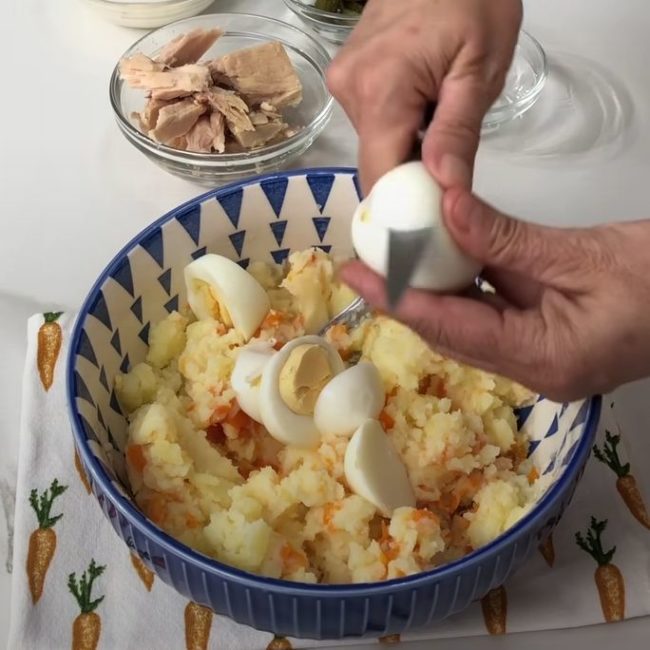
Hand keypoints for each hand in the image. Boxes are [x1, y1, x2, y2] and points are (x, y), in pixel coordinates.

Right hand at [326, 0, 522, 192]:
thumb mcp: (480, 68)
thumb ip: (458, 133)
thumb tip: (445, 190)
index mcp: (381, 92)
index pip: (380, 177)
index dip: (403, 211)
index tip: (431, 229)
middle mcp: (350, 92)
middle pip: (376, 164)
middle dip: (411, 182)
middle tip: (451, 180)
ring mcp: (344, 83)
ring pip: (375, 146)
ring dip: (407, 153)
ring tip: (440, 128)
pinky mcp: (348, 78)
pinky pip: (373, 124)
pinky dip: (399, 132)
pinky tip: (424, 112)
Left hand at [341, 190, 649, 400]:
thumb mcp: (582, 253)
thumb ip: (506, 238)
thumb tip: (445, 209)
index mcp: (544, 360)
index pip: (451, 328)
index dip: (399, 299)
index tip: (358, 273)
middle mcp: (533, 372)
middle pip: (450, 334)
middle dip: (401, 299)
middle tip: (359, 265)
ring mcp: (539, 362)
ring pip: (465, 327)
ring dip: (427, 295)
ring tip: (386, 263)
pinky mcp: (544, 344)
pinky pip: (489, 318)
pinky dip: (461, 290)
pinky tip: (436, 264)